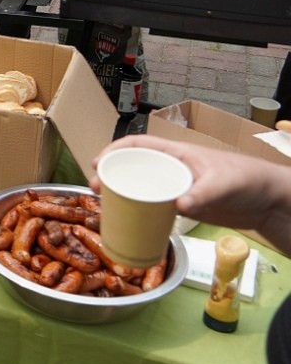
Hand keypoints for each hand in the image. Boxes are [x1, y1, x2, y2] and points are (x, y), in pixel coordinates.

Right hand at [91, 135, 288, 235]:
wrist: (269, 201)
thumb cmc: (248, 180)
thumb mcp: (224, 184)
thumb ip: (203, 194)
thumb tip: (178, 206)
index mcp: (177, 153)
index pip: (138, 145)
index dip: (114, 150)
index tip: (96, 163)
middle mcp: (173, 168)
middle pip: (134, 166)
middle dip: (111, 174)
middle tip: (94, 189)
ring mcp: (178, 186)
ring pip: (142, 186)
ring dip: (122, 193)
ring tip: (106, 205)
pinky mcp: (185, 204)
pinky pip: (155, 204)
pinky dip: (139, 209)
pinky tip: (131, 219)